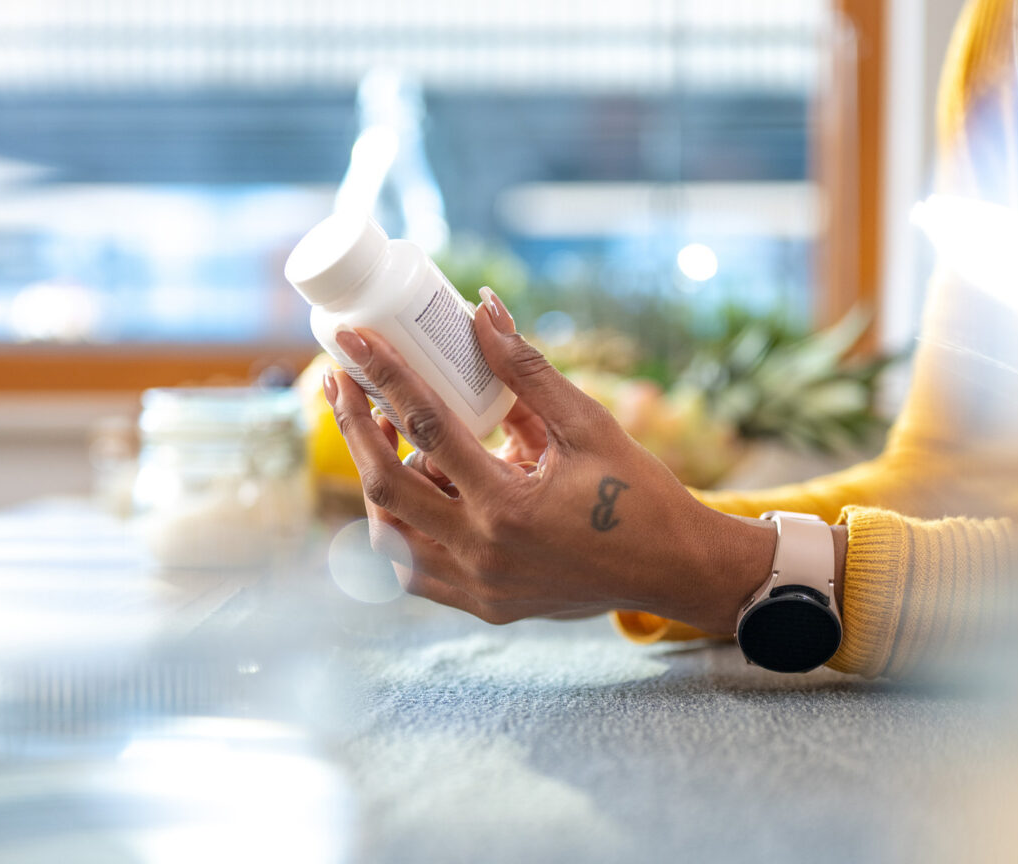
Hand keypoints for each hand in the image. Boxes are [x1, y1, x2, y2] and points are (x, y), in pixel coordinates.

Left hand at [323, 292, 777, 632]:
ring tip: (390, 436)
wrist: (673, 568)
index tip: (353, 342)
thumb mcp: (587, 424)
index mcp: (511, 507)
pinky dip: (402, 529)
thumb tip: (483, 309)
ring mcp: (479, 587)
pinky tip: (417, 487)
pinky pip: (415, 570)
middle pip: (386, 487)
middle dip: (356, 428)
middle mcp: (484, 555)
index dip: (385, 377)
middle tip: (344, 383)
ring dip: (378, 483)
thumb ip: (527, 370)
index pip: (428, 429)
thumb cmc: (638, 492)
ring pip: (389, 538)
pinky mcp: (482, 605)